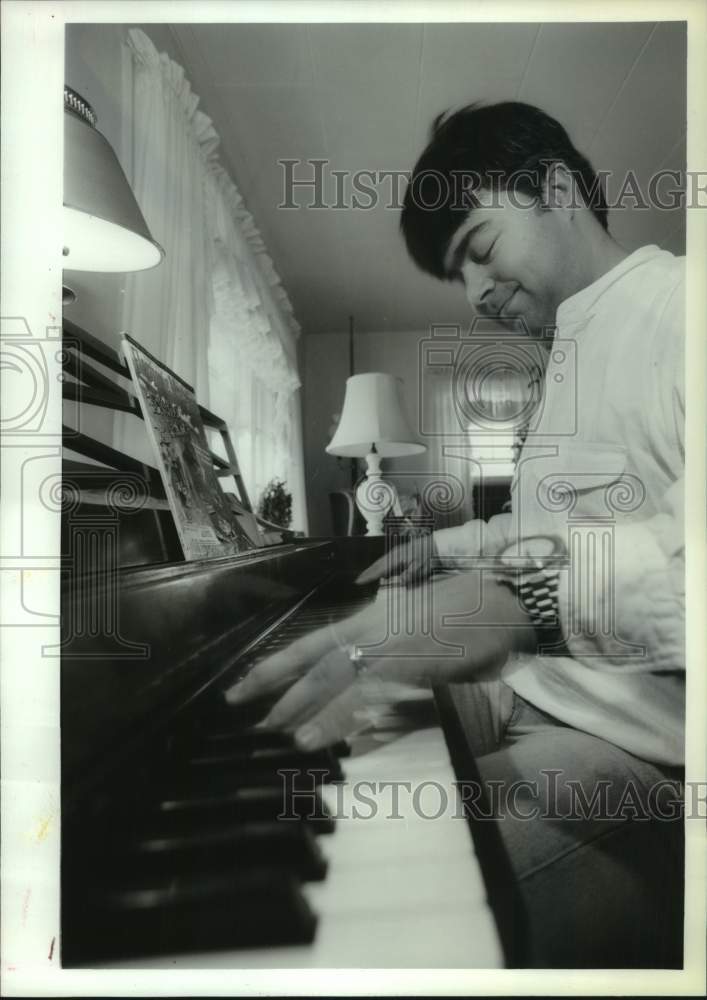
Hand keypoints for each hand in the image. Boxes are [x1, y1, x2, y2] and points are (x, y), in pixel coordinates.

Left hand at [226, 573, 535, 749]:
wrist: (502, 596)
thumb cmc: (463, 610)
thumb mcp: (412, 623)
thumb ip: (380, 650)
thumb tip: (357, 689)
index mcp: (369, 618)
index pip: (310, 643)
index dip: (274, 665)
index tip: (242, 685)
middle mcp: (372, 627)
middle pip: (315, 662)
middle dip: (278, 690)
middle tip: (244, 716)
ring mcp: (392, 644)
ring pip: (336, 677)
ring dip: (305, 707)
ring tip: (276, 733)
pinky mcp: (414, 663)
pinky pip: (371, 693)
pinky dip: (344, 715)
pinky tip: (322, 733)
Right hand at [355, 532, 438, 585]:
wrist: (435, 543)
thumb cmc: (429, 556)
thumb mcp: (422, 567)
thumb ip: (410, 575)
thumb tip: (400, 582)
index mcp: (398, 558)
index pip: (380, 569)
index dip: (370, 576)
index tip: (359, 581)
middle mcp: (395, 554)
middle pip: (378, 564)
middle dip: (368, 572)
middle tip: (358, 580)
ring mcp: (397, 552)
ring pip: (381, 562)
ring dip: (373, 569)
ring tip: (366, 576)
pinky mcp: (400, 552)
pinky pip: (387, 560)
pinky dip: (381, 566)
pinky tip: (381, 572)